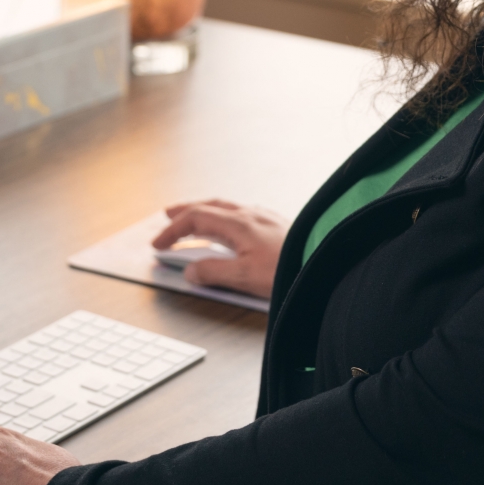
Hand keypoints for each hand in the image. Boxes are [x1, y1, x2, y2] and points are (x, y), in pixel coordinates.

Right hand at [151, 199, 287, 298]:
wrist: (324, 265)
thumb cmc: (290, 270)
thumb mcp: (244, 278)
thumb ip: (213, 272)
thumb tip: (191, 270)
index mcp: (238, 223)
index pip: (195, 218)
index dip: (173, 230)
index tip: (158, 243)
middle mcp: (251, 215)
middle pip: (209, 206)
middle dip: (185, 212)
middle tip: (167, 217)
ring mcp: (265, 218)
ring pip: (226, 208)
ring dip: (205, 212)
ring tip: (194, 220)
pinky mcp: (276, 226)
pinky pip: (241, 214)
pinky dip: (224, 217)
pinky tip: (230, 228)